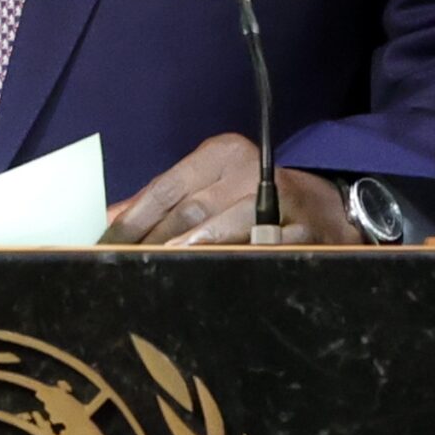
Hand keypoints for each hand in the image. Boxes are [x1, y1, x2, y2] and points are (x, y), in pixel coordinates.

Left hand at [99, 134, 360, 246]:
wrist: (331, 209)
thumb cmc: (256, 199)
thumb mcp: (211, 187)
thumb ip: (163, 202)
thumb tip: (108, 217)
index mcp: (221, 154)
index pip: (165, 188)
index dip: (132, 219)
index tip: (102, 245)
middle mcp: (249, 170)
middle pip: (188, 210)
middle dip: (150, 243)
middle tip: (119, 268)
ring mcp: (279, 201)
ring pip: (223, 228)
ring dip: (187, 252)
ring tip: (155, 272)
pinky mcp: (302, 232)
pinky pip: (260, 250)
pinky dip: (232, 264)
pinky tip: (206, 280)